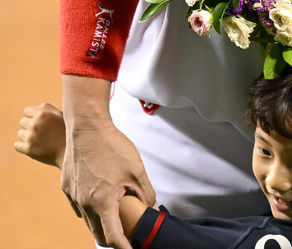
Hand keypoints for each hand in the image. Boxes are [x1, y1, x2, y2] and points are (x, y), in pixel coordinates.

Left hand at [14, 103, 66, 166]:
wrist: (72, 151)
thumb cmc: (67, 131)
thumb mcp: (60, 115)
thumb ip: (46, 109)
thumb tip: (32, 108)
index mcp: (43, 113)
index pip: (27, 111)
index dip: (33, 116)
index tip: (40, 122)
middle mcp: (35, 124)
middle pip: (22, 122)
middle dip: (30, 126)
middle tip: (42, 132)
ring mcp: (31, 137)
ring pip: (20, 133)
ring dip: (28, 136)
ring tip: (41, 140)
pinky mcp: (28, 149)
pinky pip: (17, 145)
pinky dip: (23, 146)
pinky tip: (34, 146)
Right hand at [61, 114, 155, 248]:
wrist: (87, 128)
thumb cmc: (113, 147)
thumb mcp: (137, 170)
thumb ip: (145, 192)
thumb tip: (151, 207)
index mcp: (103, 202)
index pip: (113, 236)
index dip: (124, 247)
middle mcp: (84, 203)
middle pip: (98, 232)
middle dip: (112, 238)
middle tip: (126, 238)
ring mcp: (73, 196)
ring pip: (87, 221)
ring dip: (100, 225)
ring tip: (114, 222)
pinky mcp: (66, 187)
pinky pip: (78, 208)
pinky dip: (89, 212)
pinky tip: (99, 205)